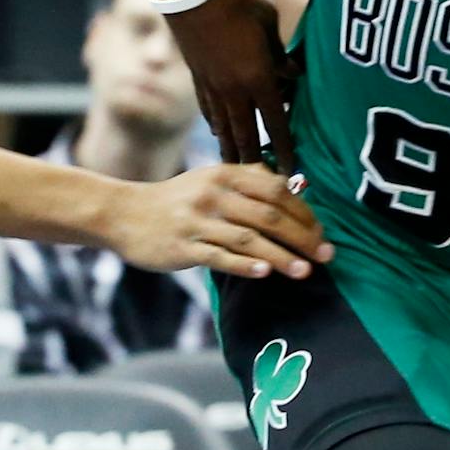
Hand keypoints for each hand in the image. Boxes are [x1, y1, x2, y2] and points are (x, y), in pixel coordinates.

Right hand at [106, 162, 331, 279]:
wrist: (124, 214)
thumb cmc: (176, 200)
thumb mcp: (210, 179)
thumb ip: (248, 181)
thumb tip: (293, 188)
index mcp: (225, 174)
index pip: (277, 190)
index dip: (305, 213)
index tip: (322, 234)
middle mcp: (213, 194)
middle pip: (270, 216)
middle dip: (303, 237)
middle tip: (326, 256)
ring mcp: (197, 221)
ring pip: (249, 239)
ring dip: (281, 257)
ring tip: (305, 271)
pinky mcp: (183, 247)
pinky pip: (219, 257)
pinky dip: (245, 266)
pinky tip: (265, 275)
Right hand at [154, 0, 298, 168]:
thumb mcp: (268, 20)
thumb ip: (279, 52)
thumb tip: (290, 75)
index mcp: (257, 76)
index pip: (277, 123)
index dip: (286, 150)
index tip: (293, 173)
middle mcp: (233, 89)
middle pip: (248, 135)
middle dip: (256, 162)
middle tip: (264, 186)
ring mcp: (211, 85)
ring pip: (225, 128)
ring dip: (233, 151)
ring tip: (238, 171)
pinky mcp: (197, 77)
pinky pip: (209, 110)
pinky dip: (217, 125)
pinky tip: (219, 132)